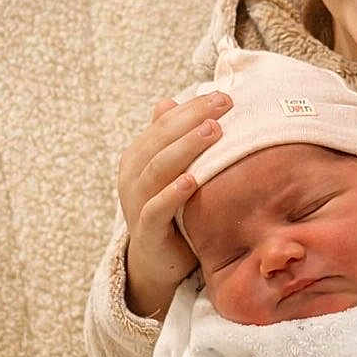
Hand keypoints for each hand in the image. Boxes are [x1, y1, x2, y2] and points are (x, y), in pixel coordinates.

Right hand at [118, 90, 232, 320]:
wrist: (158, 261)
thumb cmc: (173, 209)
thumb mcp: (174, 173)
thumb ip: (172, 140)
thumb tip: (170, 101)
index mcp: (139, 156)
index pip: (165, 123)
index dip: (192, 107)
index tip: (224, 96)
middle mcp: (132, 175)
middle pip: (160, 140)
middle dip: (192, 119)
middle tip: (223, 106)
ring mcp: (136, 202)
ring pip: (156, 168)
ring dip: (185, 148)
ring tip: (212, 132)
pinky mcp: (145, 230)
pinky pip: (155, 209)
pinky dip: (172, 193)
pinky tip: (191, 180)